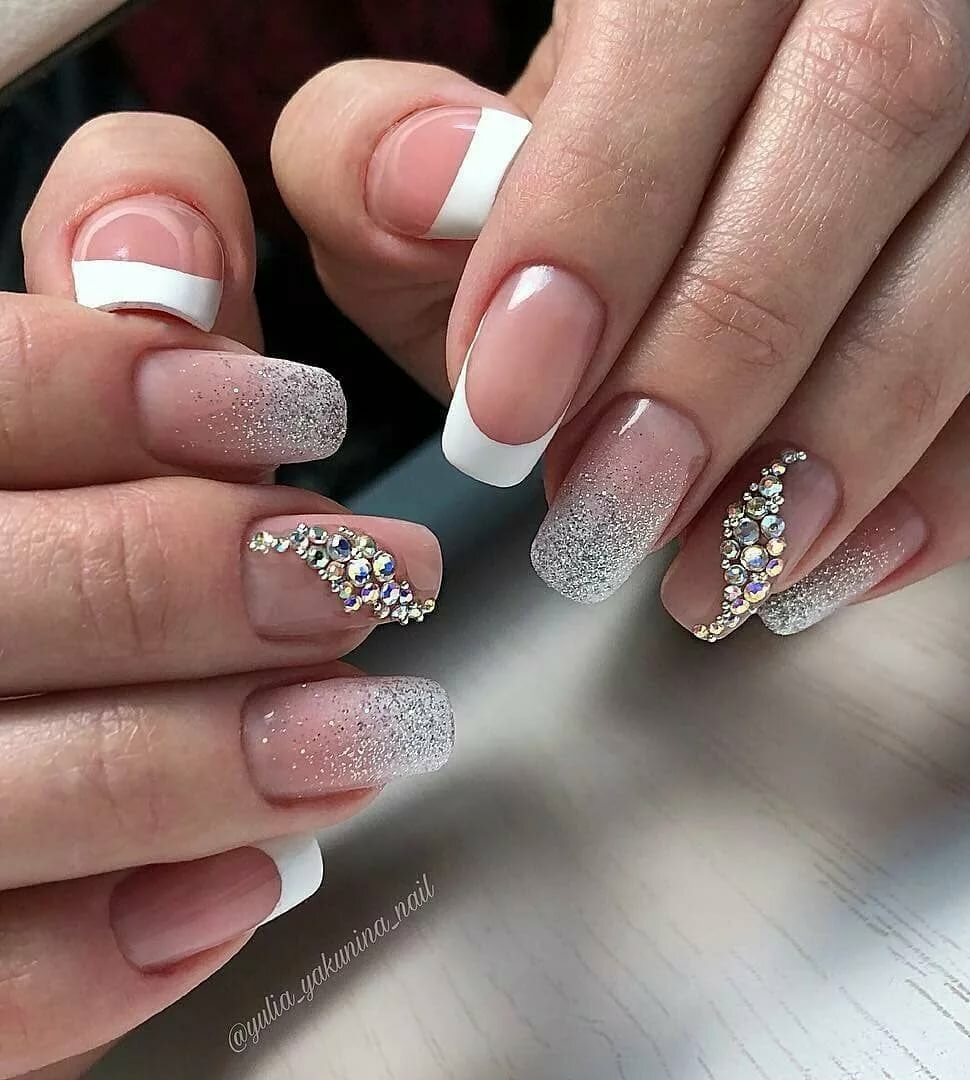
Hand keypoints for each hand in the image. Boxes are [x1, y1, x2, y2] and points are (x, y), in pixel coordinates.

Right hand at [2, 114, 450, 1077]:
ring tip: (372, 729)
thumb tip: (166, 242)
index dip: (134, 393)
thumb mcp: (62, 389)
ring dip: (212, 764)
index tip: (300, 412)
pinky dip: (120, 951)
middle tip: (376, 578)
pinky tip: (246, 886)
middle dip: (211, 583)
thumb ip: (114, 296)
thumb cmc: (44, 512)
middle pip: (13, 595)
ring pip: (6, 792)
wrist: (12, 686)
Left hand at [271, 0, 969, 638]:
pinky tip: (826, 567)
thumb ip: (377, 166)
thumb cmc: (537, 243)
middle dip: (729, 343)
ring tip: (712, 567)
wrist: (662, 280)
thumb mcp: (411, 204)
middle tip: (607, 509)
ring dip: (848, 430)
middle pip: (871, 108)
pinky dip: (959, 480)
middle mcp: (892, 4)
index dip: (601, 208)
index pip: (683, 15)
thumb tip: (426, 179)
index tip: (510, 406)